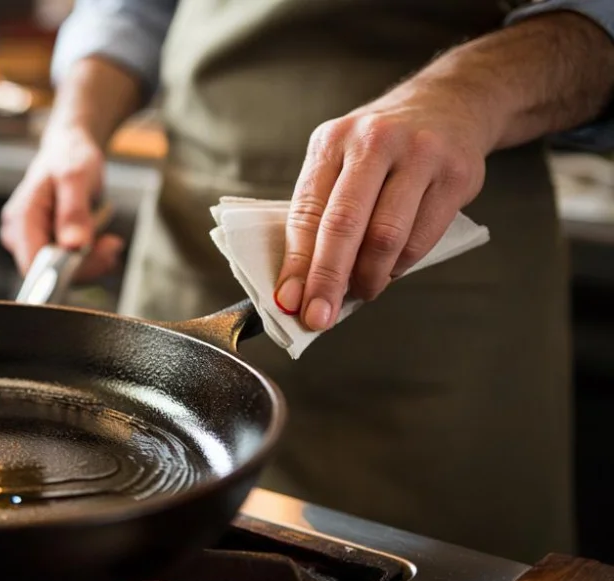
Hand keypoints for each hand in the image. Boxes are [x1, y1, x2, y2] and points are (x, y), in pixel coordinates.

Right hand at [0, 123, 124, 279]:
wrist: (69, 149)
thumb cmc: (69, 157)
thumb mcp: (76, 177)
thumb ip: (74, 211)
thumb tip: (74, 245)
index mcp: (20, 217)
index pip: (35, 265)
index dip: (66, 271)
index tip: (100, 255)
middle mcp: (18, 234)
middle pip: (48, 272)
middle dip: (85, 264)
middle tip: (113, 245)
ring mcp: (30, 240)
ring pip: (59, 271)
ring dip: (90, 261)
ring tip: (110, 242)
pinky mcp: (43, 243)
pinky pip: (64, 264)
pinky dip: (87, 258)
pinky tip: (101, 243)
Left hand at [274, 85, 493, 330]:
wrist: (451, 101)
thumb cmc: (383, 145)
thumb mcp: (342, 158)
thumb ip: (323, 210)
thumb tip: (302, 281)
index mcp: (333, 141)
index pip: (307, 211)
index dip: (297, 262)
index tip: (288, 300)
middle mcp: (374, 143)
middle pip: (345, 225)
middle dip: (327, 279)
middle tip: (319, 317)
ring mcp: (419, 156)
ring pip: (386, 237)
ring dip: (369, 278)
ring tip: (360, 292)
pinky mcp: (455, 175)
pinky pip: (421, 238)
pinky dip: (400, 266)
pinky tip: (391, 269)